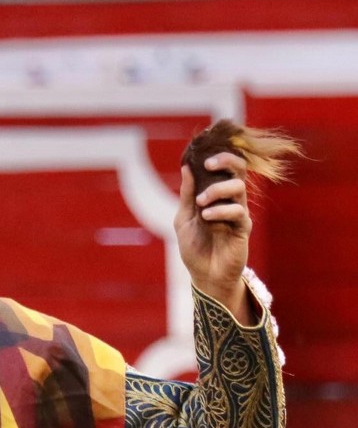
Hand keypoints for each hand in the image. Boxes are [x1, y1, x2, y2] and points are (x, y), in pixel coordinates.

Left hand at [174, 151, 253, 322]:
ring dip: (217, 190)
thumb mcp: (183, 218)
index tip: (202, 151)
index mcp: (214, 195)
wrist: (204, 275)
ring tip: (201, 202)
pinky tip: (207, 217)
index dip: (218, 155)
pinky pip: (238, 211)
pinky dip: (220, 210)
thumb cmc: (194, 247)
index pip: (223, 167)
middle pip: (239, 170)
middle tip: (209, 165)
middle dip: (226, 161)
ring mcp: (238, 213)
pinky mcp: (243, 228)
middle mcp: (229, 200)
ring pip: (238, 187)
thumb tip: (186, 167)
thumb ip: (187, 194)